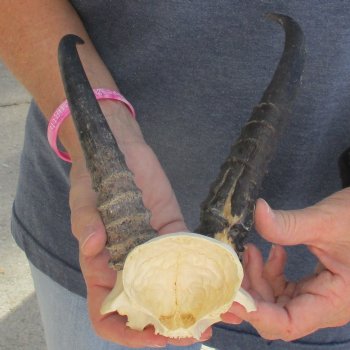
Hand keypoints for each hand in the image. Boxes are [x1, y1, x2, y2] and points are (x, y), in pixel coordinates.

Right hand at [69, 105, 210, 346]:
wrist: (119, 150)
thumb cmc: (92, 178)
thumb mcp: (83, 199)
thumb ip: (85, 222)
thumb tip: (93, 244)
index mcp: (103, 267)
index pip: (108, 314)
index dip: (128, 334)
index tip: (156, 337)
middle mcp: (131, 265)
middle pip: (150, 307)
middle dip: (174, 324)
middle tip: (202, 330)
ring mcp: (154, 250)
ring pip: (175, 287)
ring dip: (197, 302)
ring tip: (224, 311)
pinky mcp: (174, 232)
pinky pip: (190, 256)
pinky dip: (206, 271)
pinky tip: (225, 278)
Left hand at [227, 188, 349, 340]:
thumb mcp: (325, 221)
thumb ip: (289, 223)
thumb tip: (258, 211)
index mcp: (333, 302)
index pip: (286, 322)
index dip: (254, 313)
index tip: (230, 295)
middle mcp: (324, 306)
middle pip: (275, 313)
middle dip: (251, 291)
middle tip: (236, 266)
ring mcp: (318, 296)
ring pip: (276, 300)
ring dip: (259, 277)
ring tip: (252, 250)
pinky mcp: (314, 285)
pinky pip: (284, 287)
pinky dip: (272, 272)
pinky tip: (272, 252)